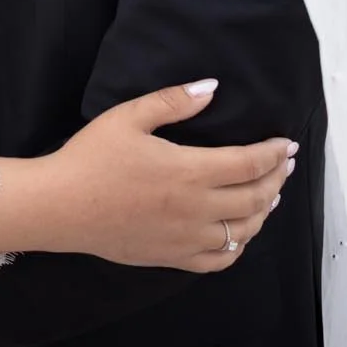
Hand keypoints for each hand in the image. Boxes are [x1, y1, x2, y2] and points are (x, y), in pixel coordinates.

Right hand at [42, 80, 295, 270]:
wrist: (60, 207)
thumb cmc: (91, 158)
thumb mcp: (128, 117)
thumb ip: (173, 101)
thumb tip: (211, 87)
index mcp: (189, 172)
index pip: (249, 164)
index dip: (273, 154)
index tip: (287, 144)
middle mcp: (196, 209)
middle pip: (255, 197)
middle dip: (276, 179)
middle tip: (284, 165)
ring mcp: (186, 238)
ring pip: (244, 231)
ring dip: (264, 211)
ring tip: (269, 195)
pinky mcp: (173, 258)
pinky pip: (220, 259)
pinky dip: (239, 246)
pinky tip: (240, 232)